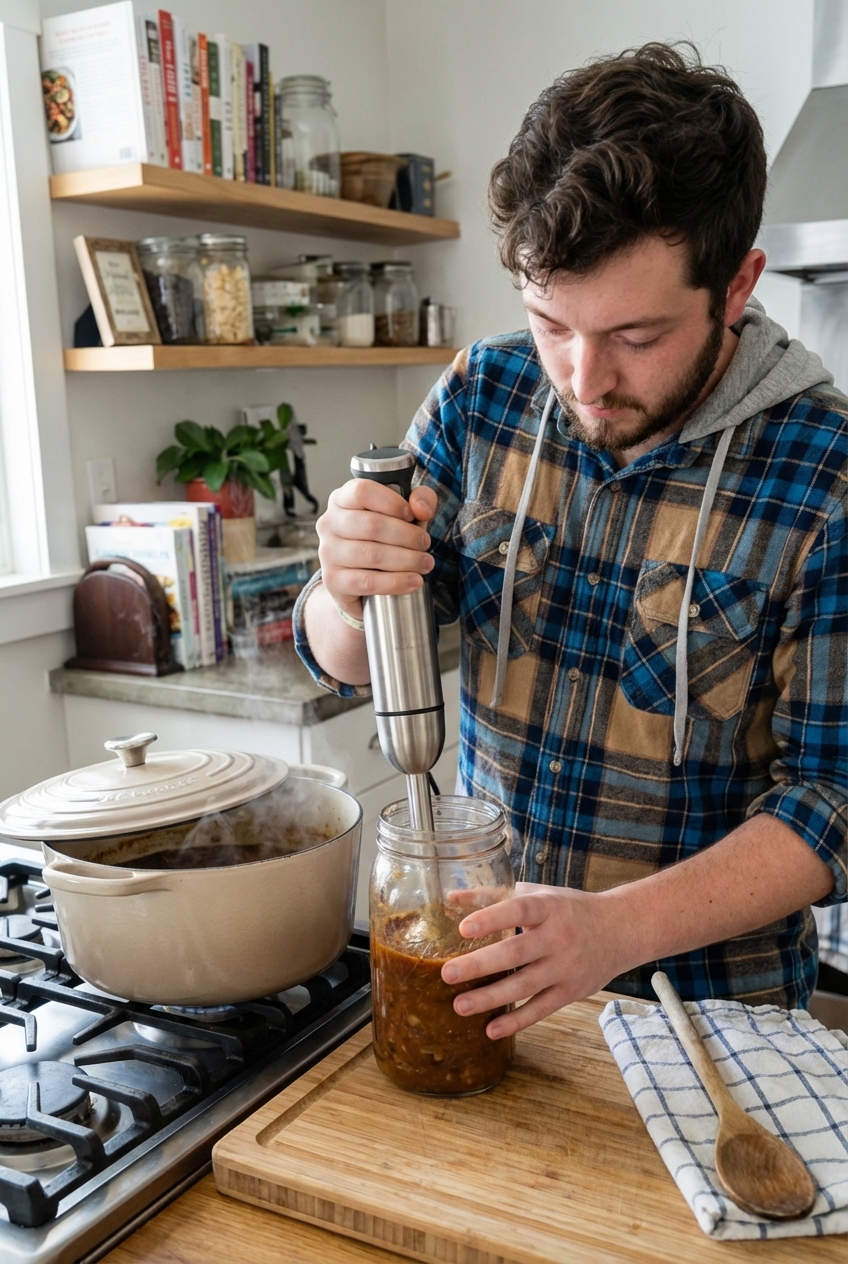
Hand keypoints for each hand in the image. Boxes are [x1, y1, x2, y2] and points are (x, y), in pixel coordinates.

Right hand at [317, 479, 437, 620]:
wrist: (358, 582)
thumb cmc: (381, 540)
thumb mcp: (404, 514)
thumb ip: (420, 499)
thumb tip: (422, 508)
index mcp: (342, 499)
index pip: (362, 492)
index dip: (391, 502)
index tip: (412, 515)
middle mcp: (329, 523)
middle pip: (371, 525)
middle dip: (407, 536)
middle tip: (425, 544)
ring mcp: (328, 553)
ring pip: (371, 554)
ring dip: (406, 560)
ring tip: (425, 563)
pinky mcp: (332, 580)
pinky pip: (367, 581)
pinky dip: (395, 582)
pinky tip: (414, 581)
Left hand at [440, 883, 631, 1039]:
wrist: (620, 929)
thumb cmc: (568, 909)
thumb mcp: (538, 894)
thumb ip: (494, 895)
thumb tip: (451, 896)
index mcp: (549, 908)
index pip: (519, 910)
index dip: (492, 918)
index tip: (464, 929)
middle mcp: (558, 937)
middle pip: (516, 953)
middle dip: (480, 965)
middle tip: (447, 974)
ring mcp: (566, 967)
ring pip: (525, 986)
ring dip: (491, 998)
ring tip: (459, 1006)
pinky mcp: (571, 991)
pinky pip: (541, 1009)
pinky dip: (517, 1021)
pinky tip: (491, 1029)